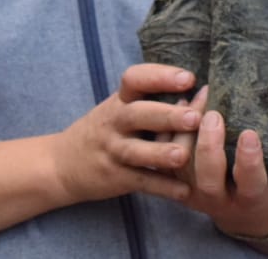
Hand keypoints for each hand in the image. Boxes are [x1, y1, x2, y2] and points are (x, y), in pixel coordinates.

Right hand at [49, 63, 202, 205]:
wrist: (63, 164)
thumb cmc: (106, 128)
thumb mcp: (121, 106)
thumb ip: (153, 99)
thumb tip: (203, 92)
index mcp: (120, 100)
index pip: (135, 79)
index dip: (160, 76)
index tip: (189, 79)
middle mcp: (115, 122)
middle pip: (137, 114)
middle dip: (167, 115)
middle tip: (195, 117)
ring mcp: (113, 150)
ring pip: (136, 151)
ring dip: (161, 153)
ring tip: (183, 155)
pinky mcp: (115, 177)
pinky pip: (140, 182)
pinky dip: (162, 187)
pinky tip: (184, 191)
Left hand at [183, 96, 267, 238]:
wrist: (246, 209)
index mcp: (253, 196)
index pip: (249, 182)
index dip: (248, 161)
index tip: (250, 133)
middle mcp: (220, 199)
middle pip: (208, 178)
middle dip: (209, 146)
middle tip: (214, 114)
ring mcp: (195, 193)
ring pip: (182, 167)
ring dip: (186, 133)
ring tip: (199, 98)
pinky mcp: (177, 182)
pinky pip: (166, 158)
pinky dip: (170, 131)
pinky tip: (182, 102)